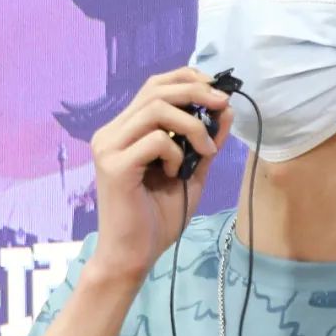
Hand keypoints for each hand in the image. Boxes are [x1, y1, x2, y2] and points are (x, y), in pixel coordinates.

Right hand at [86, 67, 233, 284]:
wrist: (134, 256)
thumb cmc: (157, 218)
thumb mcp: (191, 172)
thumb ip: (205, 142)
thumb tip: (227, 109)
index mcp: (125, 130)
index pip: (154, 86)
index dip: (186, 79)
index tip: (217, 91)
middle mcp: (111, 133)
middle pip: (156, 90)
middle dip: (197, 93)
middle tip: (224, 106)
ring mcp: (108, 147)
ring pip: (157, 109)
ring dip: (192, 126)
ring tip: (205, 150)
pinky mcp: (114, 165)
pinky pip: (157, 140)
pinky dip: (177, 153)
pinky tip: (176, 175)